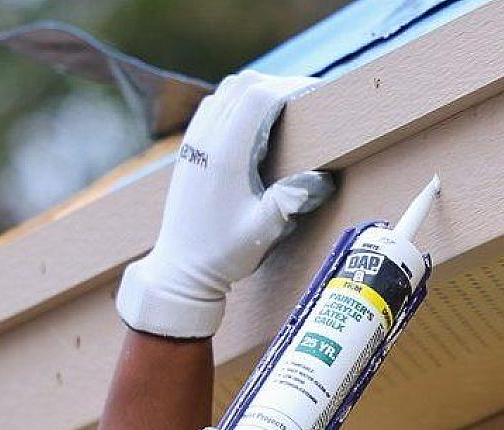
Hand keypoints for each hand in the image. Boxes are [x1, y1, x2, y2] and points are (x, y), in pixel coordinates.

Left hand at [116, 71, 333, 338]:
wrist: (180, 270)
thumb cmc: (223, 254)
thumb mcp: (262, 233)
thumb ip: (290, 202)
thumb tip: (323, 177)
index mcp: (225, 156)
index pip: (259, 97)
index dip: (291, 87)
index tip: (317, 94)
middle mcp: (205, 141)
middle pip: (242, 85)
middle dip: (278, 84)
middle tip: (308, 98)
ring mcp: (194, 143)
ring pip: (226, 92)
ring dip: (257, 90)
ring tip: (286, 106)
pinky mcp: (189, 150)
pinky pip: (213, 106)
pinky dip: (238, 101)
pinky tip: (256, 122)